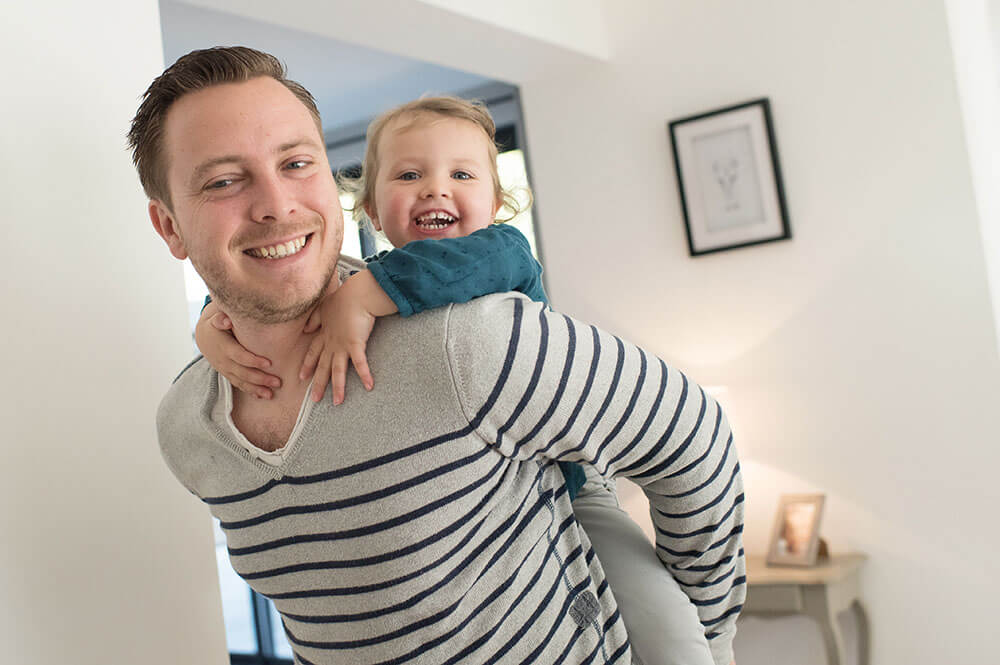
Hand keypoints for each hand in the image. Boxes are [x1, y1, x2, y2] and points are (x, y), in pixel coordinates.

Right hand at [195, 301, 279, 398]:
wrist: (204, 336)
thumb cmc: (216, 324)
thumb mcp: (216, 318)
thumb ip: (221, 318)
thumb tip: (226, 320)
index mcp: (224, 347)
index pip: (240, 356)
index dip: (254, 361)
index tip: (269, 363)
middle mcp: (224, 361)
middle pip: (243, 372)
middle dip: (260, 379)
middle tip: (277, 382)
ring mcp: (225, 369)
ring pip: (241, 382)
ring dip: (256, 389)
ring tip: (271, 395)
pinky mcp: (227, 373)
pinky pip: (238, 384)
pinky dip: (249, 391)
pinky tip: (261, 396)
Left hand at [299, 270, 395, 403]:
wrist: (357, 294)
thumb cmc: (344, 298)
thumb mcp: (324, 307)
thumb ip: (315, 319)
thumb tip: (305, 328)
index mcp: (325, 334)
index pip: (313, 352)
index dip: (307, 365)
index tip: (301, 376)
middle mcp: (332, 343)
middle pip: (323, 367)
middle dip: (318, 384)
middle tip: (314, 400)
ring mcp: (343, 345)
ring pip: (338, 370)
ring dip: (338, 387)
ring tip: (337, 402)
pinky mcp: (356, 344)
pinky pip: (360, 363)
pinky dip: (364, 375)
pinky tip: (369, 386)